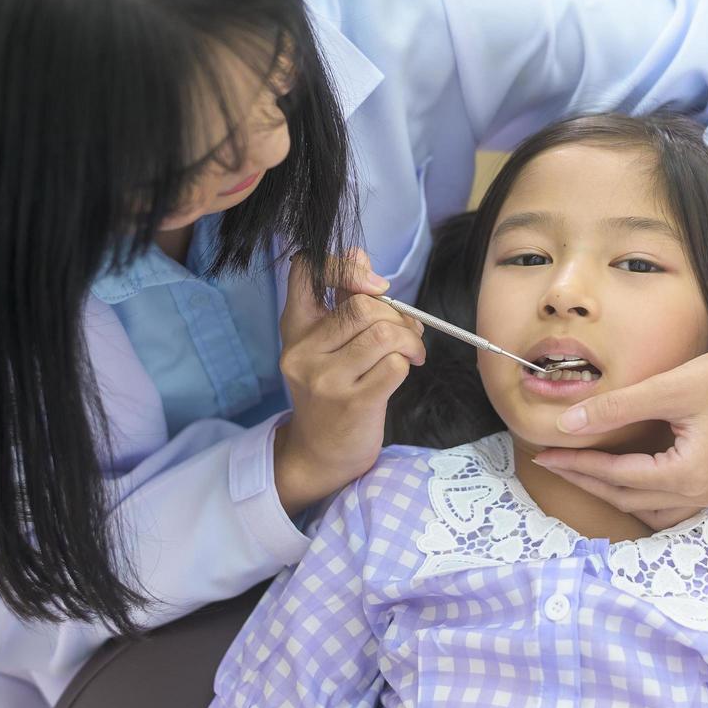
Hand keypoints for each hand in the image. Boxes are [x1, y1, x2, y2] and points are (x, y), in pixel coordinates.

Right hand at [272, 249, 424, 517]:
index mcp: (296, 328)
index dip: (344, 266)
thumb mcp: (326, 345)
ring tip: (411, 351)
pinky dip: (407, 363)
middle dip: (396, 315)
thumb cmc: (331, 392)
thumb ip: (342, 301)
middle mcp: (304, 351)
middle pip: (362, 306)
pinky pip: (395, 365)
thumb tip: (358, 254)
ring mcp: (327, 379)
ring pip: (384, 333)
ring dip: (409, 339)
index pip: (306, 270)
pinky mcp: (353, 402)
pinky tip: (403, 371)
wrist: (320, 453)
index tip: (373, 285)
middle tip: (407, 332)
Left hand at [532, 301, 707, 528]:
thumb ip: (616, 408)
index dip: (576, 465)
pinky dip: (642, 494)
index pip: (617, 477)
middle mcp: (703, 494)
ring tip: (582, 471)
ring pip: (650, 509)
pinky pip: (671, 503)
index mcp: (689, 475)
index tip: (543, 454)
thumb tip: (567, 424)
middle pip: (629, 499)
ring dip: (614, 493)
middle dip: (587, 481)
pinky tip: (625, 477)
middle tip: (551, 462)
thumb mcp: (670, 387)